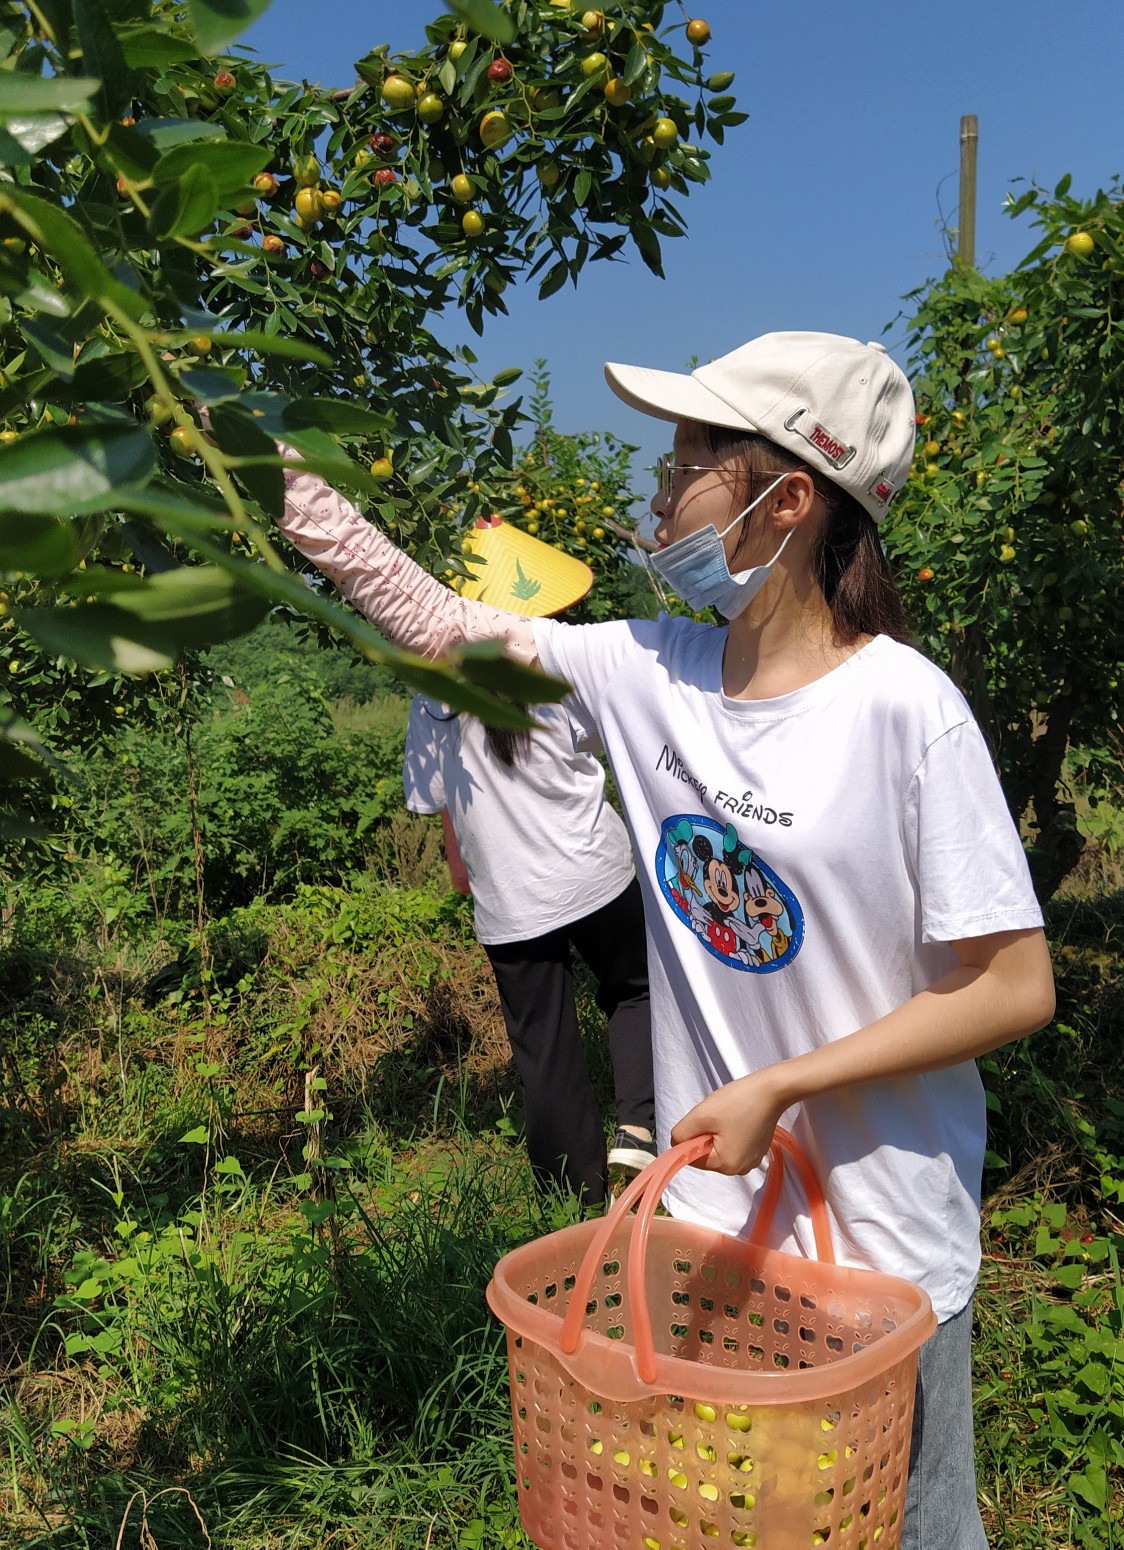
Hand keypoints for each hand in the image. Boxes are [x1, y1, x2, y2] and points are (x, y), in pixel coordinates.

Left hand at [670, 1067, 786, 1174]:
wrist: (772, 1090)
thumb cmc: (738, 1101)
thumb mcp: (701, 1115)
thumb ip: (681, 1133)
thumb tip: (675, 1143)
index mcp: (726, 1166)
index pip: (693, 1159)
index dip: (690, 1138)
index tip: (701, 1120)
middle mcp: (740, 1169)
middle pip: (707, 1154)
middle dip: (705, 1134)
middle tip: (715, 1115)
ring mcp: (751, 1160)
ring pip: (719, 1147)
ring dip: (716, 1132)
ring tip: (728, 1115)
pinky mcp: (757, 1149)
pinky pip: (732, 1144)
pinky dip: (729, 1131)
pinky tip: (737, 1116)